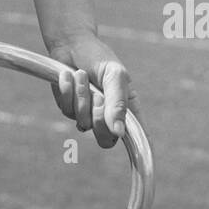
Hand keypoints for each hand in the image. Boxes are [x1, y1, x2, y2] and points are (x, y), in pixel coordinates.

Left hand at [46, 35, 139, 149]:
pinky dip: (67, 91)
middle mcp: (109, 116)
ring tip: (81, 75)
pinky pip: (67, 110)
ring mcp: (88, 114)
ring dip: (81, 97)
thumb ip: (117, 102)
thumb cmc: (98, 57)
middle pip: (106, 141)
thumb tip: (119, 133)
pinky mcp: (69, 108)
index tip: (141, 165)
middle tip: (97, 95)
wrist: (71, 43)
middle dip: (99, 118)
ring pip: (83, 124)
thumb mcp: (114, 75)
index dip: (141, 154)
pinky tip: (68, 76)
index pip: (138, 139)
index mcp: (128, 109)